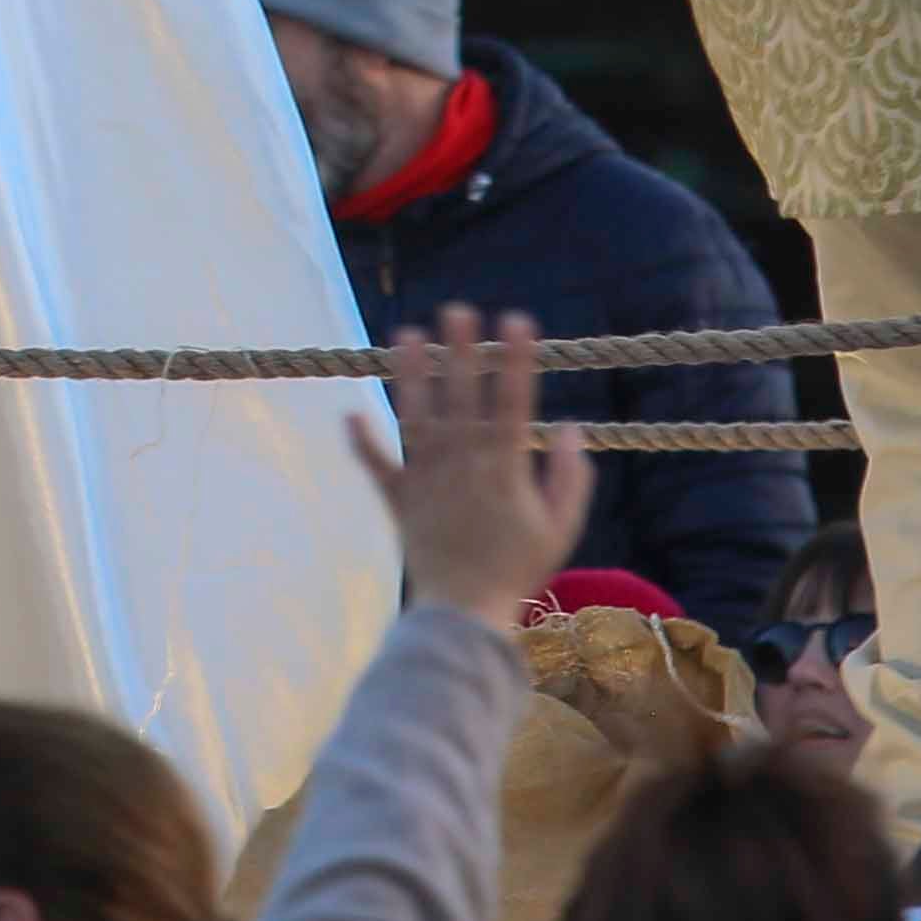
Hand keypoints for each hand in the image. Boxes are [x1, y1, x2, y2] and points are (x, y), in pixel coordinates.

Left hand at [345, 306, 592, 622]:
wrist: (466, 610)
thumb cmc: (519, 568)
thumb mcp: (561, 527)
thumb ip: (569, 477)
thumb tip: (570, 428)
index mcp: (503, 466)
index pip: (511, 400)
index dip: (515, 359)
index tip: (517, 320)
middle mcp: (460, 461)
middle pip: (461, 395)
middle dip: (461, 350)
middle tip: (457, 309)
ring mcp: (425, 477)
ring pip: (416, 415)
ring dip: (411, 374)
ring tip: (407, 334)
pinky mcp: (398, 497)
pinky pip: (377, 466)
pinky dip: (362, 442)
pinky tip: (351, 413)